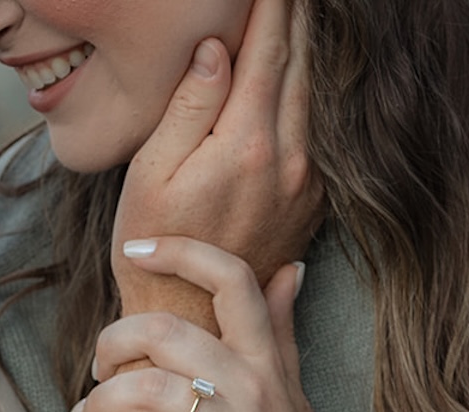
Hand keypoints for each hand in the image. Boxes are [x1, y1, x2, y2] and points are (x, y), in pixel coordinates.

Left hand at [76, 235, 354, 411]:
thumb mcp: (294, 396)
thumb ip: (282, 333)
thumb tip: (288, 270)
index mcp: (266, 363)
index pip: (230, 279)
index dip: (180, 252)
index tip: (136, 252)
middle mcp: (253, 391)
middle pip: (166, 333)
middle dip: (114, 341)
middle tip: (98, 365)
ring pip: (149, 389)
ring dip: (103, 398)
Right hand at [112, 0, 320, 327]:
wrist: (190, 323)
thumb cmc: (154, 247)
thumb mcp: (151, 172)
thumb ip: (189, 105)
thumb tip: (220, 45)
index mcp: (248, 145)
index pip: (268, 48)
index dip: (272, 2)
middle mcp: (290, 162)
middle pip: (300, 64)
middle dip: (296, 15)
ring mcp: (307, 186)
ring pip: (314, 95)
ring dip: (306, 48)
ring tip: (299, 11)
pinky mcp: (312, 204)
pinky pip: (317, 132)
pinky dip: (310, 92)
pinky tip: (300, 71)